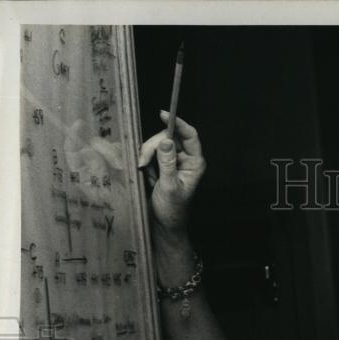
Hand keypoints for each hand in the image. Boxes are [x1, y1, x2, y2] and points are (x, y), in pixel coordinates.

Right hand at [137, 111, 205, 234]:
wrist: (163, 224)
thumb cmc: (172, 210)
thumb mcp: (169, 186)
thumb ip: (167, 163)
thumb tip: (166, 140)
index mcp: (195, 163)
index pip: (190, 135)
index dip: (178, 123)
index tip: (162, 115)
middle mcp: (186, 159)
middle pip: (168, 137)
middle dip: (153, 145)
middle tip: (142, 161)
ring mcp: (172, 161)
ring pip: (157, 143)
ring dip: (146, 153)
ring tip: (143, 169)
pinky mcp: (161, 165)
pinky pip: (150, 152)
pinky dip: (144, 159)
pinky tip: (144, 172)